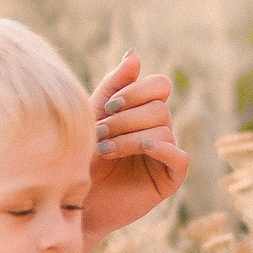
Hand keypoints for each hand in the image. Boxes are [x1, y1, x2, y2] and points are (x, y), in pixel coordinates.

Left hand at [84, 51, 189, 239]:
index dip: (138, 91)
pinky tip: (140, 148)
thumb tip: (135, 54)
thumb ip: (115, 85)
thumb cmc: (80, 156)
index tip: (109, 106)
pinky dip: (161, 149)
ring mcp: (166, 155)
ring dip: (130, 137)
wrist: (73, 199)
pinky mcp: (169, 179)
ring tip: (105, 150)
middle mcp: (159, 130)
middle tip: (100, 132)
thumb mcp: (94, 114)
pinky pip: (179, 158)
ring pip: (163, 130)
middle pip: (159, 108)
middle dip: (126, 118)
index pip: (159, 86)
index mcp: (143, 112)